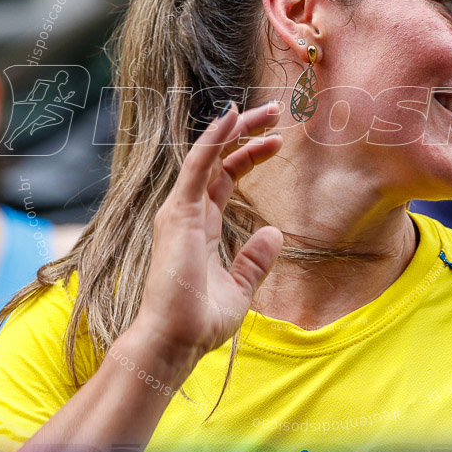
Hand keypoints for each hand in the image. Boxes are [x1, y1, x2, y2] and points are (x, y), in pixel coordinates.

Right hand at [132, 101, 283, 376]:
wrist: (175, 341)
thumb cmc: (199, 322)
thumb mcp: (239, 288)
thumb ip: (255, 261)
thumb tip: (275, 234)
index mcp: (200, 226)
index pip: (224, 178)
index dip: (249, 155)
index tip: (277, 142)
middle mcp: (187, 212)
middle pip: (217, 159)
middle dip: (245, 132)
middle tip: (276, 112)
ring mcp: (180, 211)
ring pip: (207, 154)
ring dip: (235, 128)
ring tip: (267, 110)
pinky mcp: (178, 213)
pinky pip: (196, 165)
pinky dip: (214, 139)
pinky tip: (231, 117)